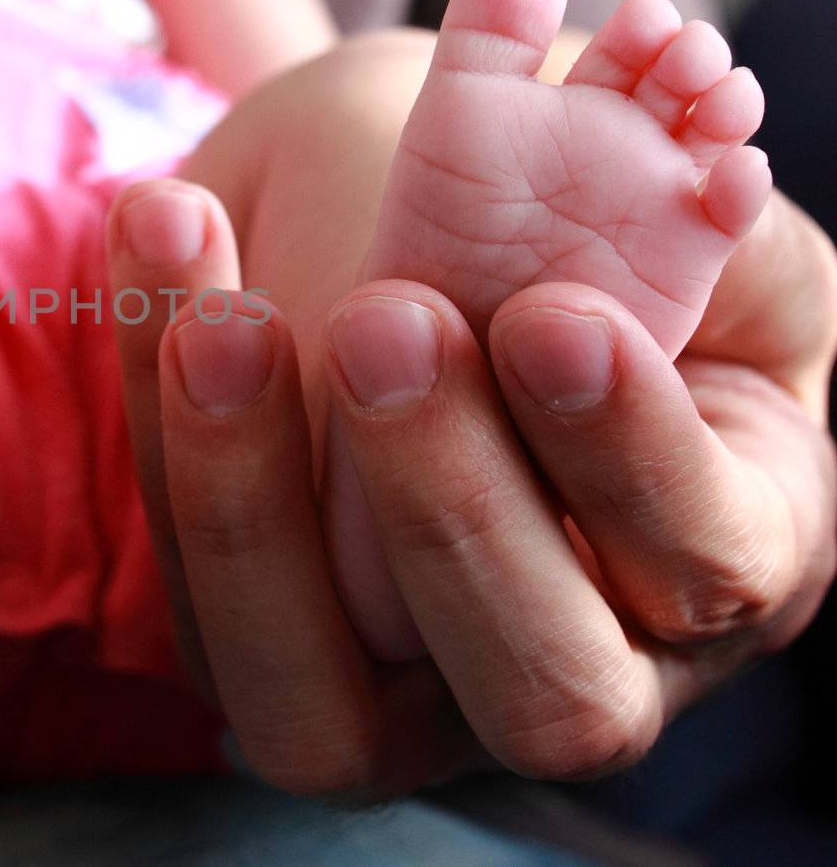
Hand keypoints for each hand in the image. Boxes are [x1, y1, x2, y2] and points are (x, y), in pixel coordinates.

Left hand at [107, 178, 836, 792]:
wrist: (393, 183)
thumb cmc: (560, 196)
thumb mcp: (641, 185)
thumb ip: (659, 222)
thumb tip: (665, 221)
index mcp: (721, 544)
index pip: (711, 564)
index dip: (635, 459)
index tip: (549, 314)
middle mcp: (580, 656)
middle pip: (541, 693)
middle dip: (451, 509)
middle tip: (382, 320)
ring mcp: (404, 684)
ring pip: (317, 692)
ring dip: (250, 495)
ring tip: (222, 315)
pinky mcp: (256, 646)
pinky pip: (188, 587)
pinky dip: (154, 422)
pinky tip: (161, 255)